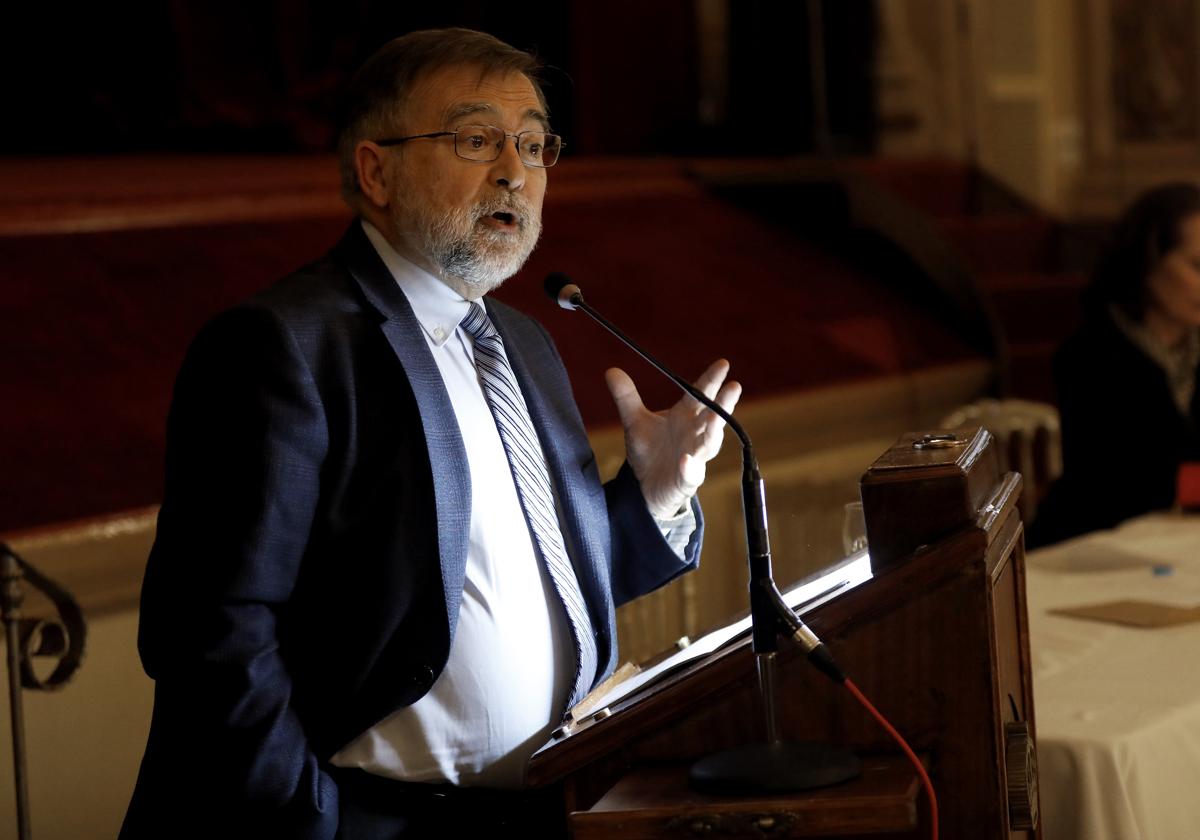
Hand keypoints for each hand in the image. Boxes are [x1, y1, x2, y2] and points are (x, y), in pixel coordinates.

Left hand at [605, 359, 741, 518]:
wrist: (646, 485)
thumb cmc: (649, 451)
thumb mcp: (635, 421)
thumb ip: (627, 397)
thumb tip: (611, 370)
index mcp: (685, 416)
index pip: (700, 395)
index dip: (711, 380)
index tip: (723, 363)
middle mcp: (695, 434)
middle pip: (713, 416)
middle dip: (723, 402)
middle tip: (734, 386)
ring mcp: (694, 456)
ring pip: (709, 443)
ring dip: (714, 432)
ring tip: (716, 419)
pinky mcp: (686, 479)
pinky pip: (690, 473)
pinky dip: (689, 467)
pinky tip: (685, 460)